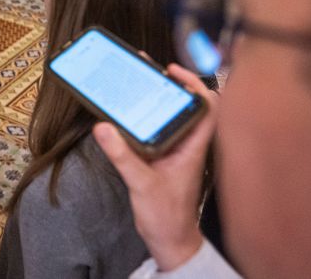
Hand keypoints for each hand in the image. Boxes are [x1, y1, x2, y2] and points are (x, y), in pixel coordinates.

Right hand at [93, 64, 217, 271]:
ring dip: (158, 98)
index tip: (173, 72)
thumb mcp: (142, 184)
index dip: (194, 85)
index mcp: (191, 148)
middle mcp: (185, 146)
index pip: (206, 108)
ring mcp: (174, 151)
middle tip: (151, 69)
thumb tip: (103, 128)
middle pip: (186, 105)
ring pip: (171, 116)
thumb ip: (123, 156)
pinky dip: (145, 116)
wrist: (169, 240)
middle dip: (171, 84)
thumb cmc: (167, 217)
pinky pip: (156, 129)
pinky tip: (128, 112)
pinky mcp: (161, 158)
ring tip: (140, 82)